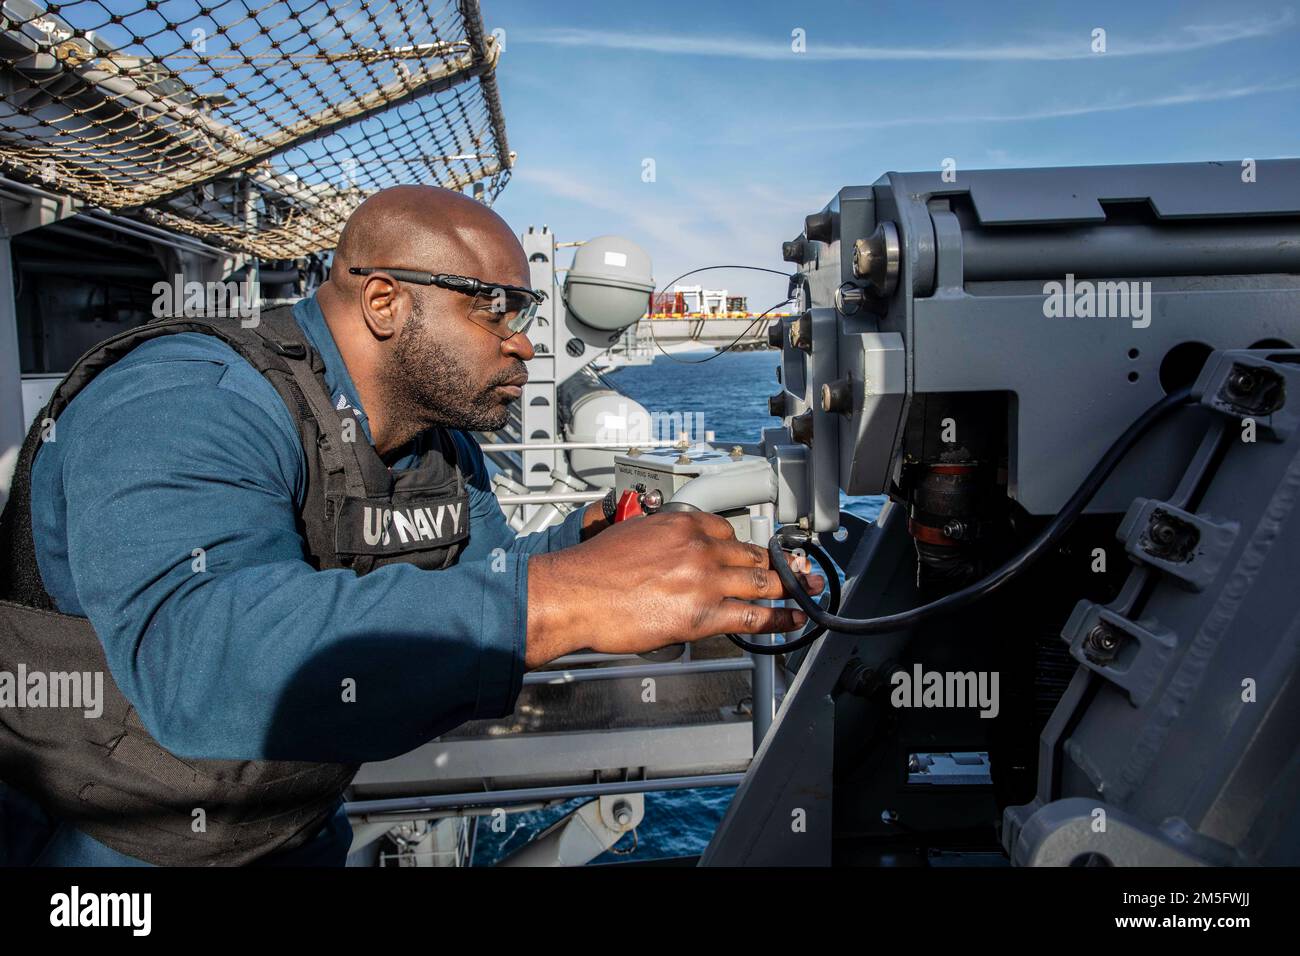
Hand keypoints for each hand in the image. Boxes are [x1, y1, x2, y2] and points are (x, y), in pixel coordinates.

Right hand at [525, 510, 824, 666]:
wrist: (575, 594)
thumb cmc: (593, 569)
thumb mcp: (633, 533)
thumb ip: (662, 539)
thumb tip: (674, 553)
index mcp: (682, 522)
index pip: (729, 529)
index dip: (747, 547)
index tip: (757, 553)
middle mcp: (699, 545)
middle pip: (752, 554)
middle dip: (779, 563)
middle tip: (798, 569)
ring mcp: (705, 579)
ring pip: (761, 582)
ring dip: (789, 587)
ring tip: (807, 591)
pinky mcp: (703, 613)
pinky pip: (754, 615)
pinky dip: (781, 618)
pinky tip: (796, 618)